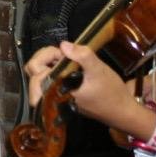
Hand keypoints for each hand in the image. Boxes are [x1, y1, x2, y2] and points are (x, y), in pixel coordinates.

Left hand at [25, 42, 146, 136]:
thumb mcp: (98, 70)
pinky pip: (51, 80)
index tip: (62, 53)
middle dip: (44, 58)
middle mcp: (53, 97)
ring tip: (65, 56)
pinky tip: (69, 64)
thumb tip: (63, 45)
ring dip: (49, 63)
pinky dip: (56, 69)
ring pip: (41, 77)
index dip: (45, 57)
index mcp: (56, 92)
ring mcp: (58, 97)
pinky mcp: (64, 95)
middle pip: (33, 74)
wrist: (122, 111)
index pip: (34, 74)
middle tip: (60, 52)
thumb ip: (82, 56)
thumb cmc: (111, 93)